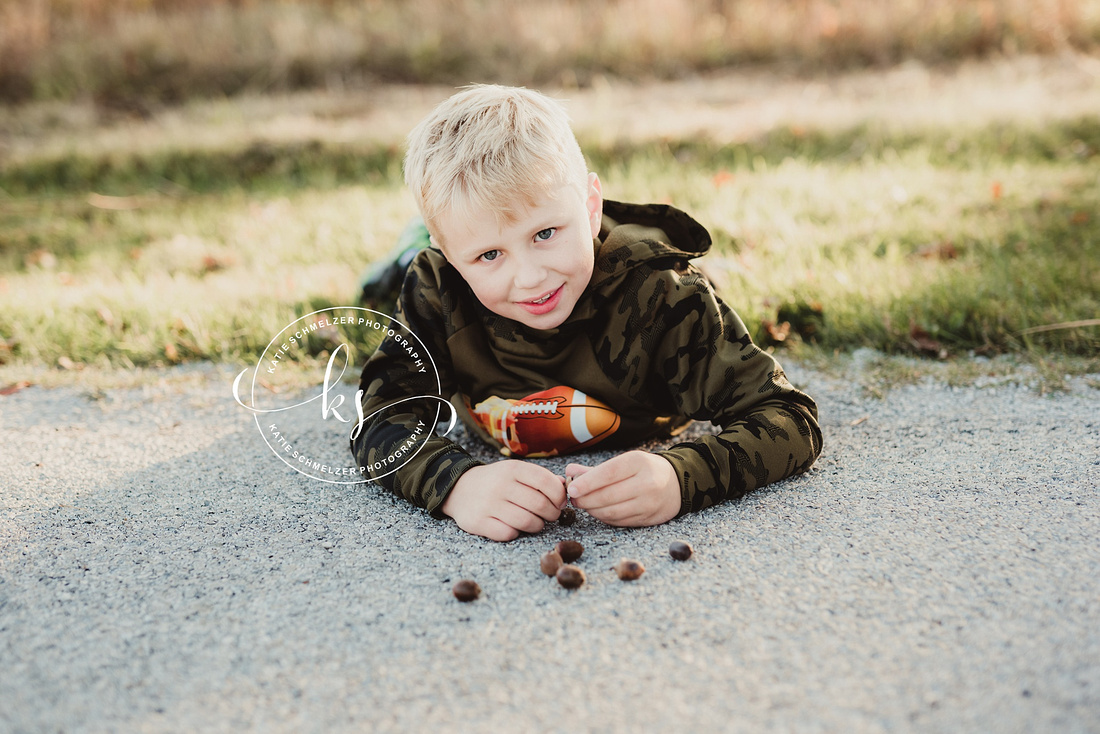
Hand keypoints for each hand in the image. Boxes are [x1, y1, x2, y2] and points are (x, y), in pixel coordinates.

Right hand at [441, 460, 566, 541]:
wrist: (458, 488)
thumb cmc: (495, 481)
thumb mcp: (515, 471)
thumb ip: (540, 477)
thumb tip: (565, 486)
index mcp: (512, 469)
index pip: (546, 481)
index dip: (559, 495)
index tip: (560, 502)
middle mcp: (501, 485)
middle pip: (540, 504)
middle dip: (552, 514)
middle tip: (551, 515)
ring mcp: (489, 504)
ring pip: (527, 522)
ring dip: (537, 525)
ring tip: (536, 523)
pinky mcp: (479, 522)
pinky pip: (508, 534)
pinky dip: (516, 533)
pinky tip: (515, 527)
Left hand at [565, 451, 680, 526]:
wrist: (676, 485)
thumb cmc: (644, 470)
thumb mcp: (624, 462)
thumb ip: (595, 470)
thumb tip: (569, 472)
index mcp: (638, 462)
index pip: (608, 473)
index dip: (588, 482)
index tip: (572, 489)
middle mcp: (646, 483)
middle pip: (608, 496)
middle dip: (585, 499)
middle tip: (574, 499)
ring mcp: (648, 503)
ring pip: (612, 512)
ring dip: (592, 510)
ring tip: (584, 505)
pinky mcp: (648, 519)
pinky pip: (619, 521)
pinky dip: (604, 518)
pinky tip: (598, 511)